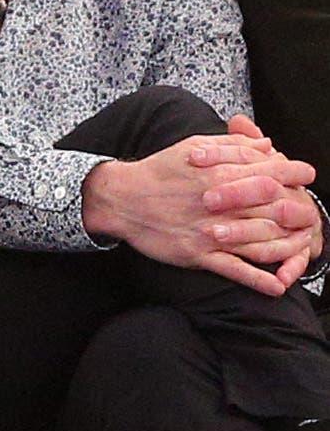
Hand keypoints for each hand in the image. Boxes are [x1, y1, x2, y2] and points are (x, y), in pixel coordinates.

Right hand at [85, 126, 317, 294]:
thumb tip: (266, 145)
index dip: (296, 174)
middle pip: (276, 208)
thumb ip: (232, 145)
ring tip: (302, 246)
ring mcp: (211, 232)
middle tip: (308, 212)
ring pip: (263, 241)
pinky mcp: (198, 254)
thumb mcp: (194, 146)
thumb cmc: (157, 171)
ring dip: (288, 245)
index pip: (274, 173)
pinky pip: (235, 270)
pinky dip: (259, 280)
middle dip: (299, 210)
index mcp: (222, 174)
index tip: (307, 175)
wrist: (120, 199)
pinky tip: (278, 286)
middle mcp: (222, 204)